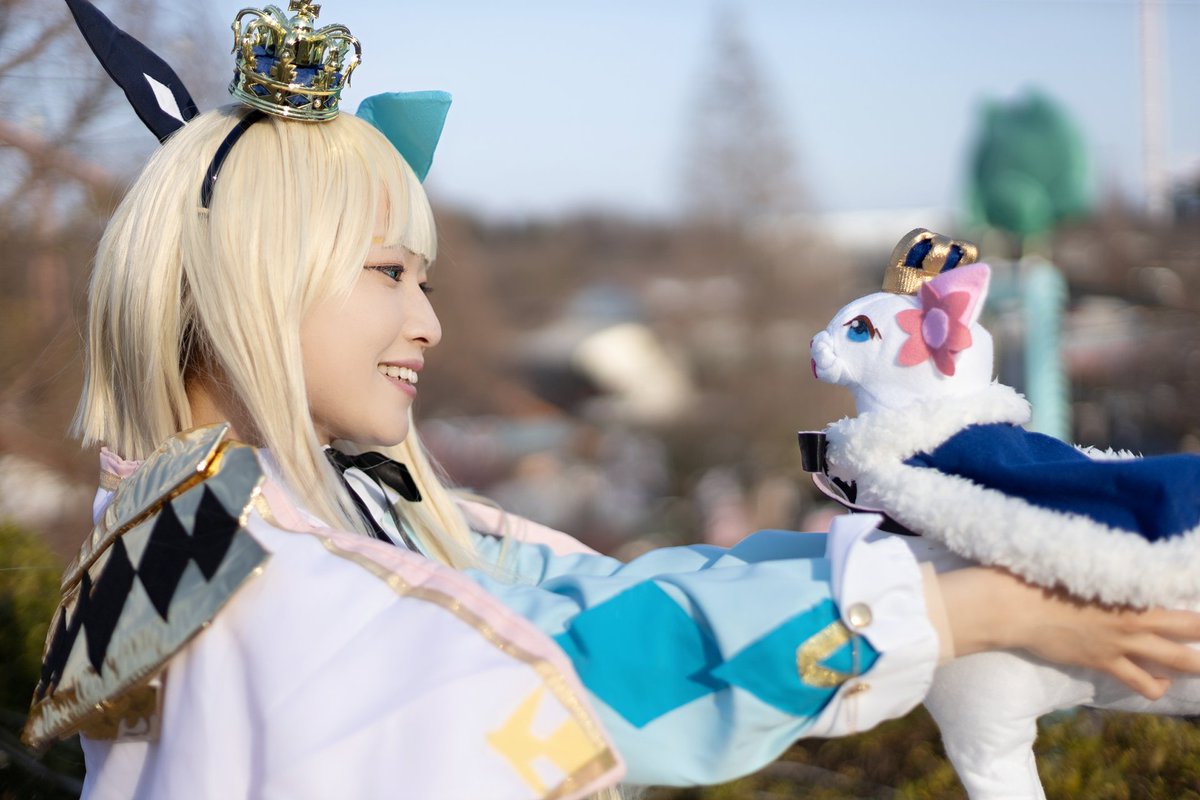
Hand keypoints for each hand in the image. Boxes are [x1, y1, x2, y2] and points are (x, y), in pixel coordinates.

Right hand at [936, 567, 1199, 698]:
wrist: (1009, 607)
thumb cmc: (1034, 573)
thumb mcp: (1069, 554)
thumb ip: (1096, 554)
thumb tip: (1104, 539)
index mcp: (1127, 585)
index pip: (1176, 586)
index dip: (1190, 590)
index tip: (1190, 581)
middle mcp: (1134, 617)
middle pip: (1192, 628)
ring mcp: (1121, 643)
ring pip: (1180, 661)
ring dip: (1194, 663)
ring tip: (1197, 662)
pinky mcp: (1104, 662)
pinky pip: (1143, 683)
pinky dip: (1157, 685)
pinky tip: (1160, 681)